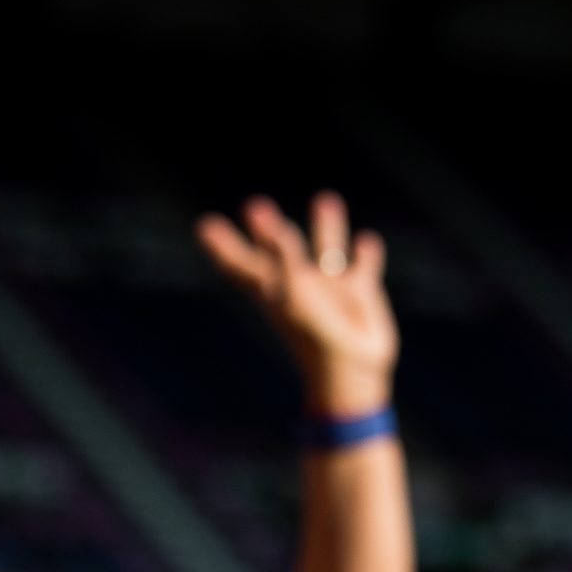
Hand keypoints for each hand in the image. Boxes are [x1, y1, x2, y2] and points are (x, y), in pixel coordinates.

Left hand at [198, 193, 396, 420]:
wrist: (350, 372)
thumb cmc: (314, 334)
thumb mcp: (293, 292)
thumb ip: (280, 255)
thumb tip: (258, 212)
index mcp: (274, 288)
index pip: (241, 263)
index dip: (224, 247)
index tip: (205, 228)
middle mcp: (301, 284)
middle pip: (280, 251)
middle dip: (268, 231)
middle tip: (255, 207)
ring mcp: (331, 288)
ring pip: (327, 249)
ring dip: (327, 226)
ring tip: (326, 199)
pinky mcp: (360, 293)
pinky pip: (363, 266)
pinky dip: (365, 254)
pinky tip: (366, 241)